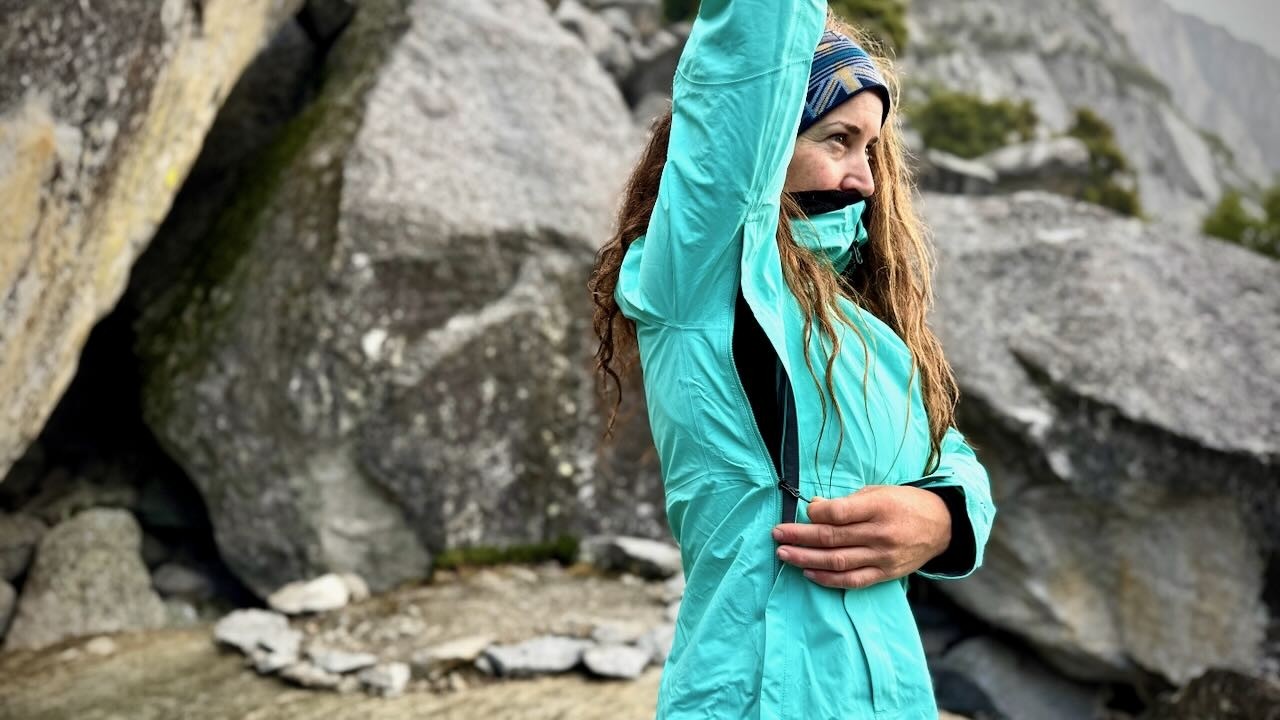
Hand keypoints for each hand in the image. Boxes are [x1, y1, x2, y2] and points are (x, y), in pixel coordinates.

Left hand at [771, 485, 951, 588]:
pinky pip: (852, 580)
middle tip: (777, 534)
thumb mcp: (878, 492)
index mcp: (879, 507)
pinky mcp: (885, 574)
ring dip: (806, 559)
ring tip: (784, 554)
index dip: (815, 513)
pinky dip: (828, 578)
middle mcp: (881, 534)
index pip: (838, 513)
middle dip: (799, 536)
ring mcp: (883, 557)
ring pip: (837, 561)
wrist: (942, 526)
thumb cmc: (904, 504)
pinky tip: (808, 573)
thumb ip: (846, 503)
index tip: (801, 511)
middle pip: (831, 538)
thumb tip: (814, 507)